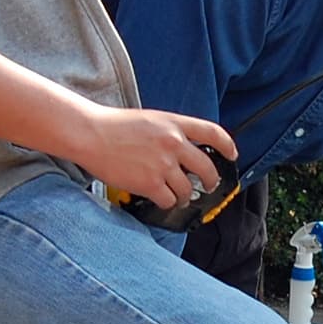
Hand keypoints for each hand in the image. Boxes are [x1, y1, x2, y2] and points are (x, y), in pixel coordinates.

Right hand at [84, 108, 235, 208]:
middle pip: (207, 168)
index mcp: (174, 123)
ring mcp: (163, 164)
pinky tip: (160, 199)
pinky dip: (167, 202)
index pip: (212, 132)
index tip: (232, 154)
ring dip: (185, 196)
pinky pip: (170, 200)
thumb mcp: (149, 120)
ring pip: (188, 189)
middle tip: (208, 185)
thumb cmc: (113, 126)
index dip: (227, 145)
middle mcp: (173, 143)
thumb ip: (169, 132)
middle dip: (211, 181)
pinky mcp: (151, 183)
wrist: (90, 134)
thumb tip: (183, 152)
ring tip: (177, 196)